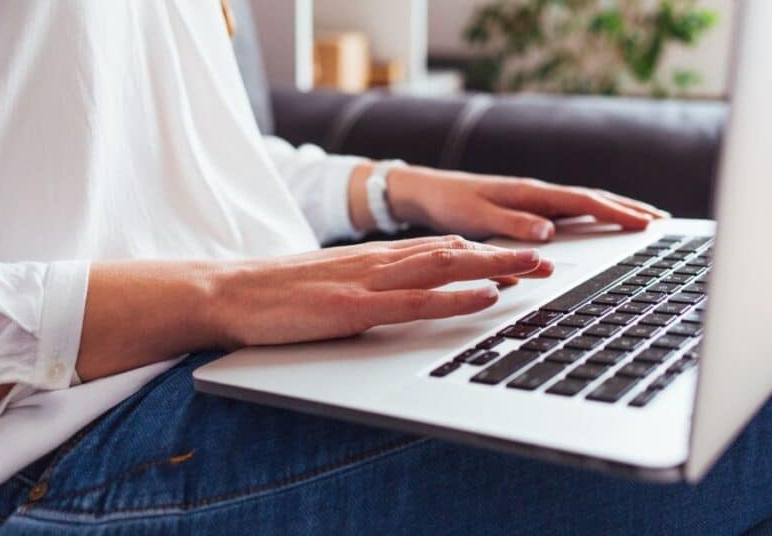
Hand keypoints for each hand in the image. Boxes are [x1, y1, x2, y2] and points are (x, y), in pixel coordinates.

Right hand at [205, 235, 552, 346]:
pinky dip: (456, 297)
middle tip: (546, 258)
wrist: (226, 292)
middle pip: (453, 251)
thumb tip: (392, 304)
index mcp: (371, 259)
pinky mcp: (353, 306)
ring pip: (444, 266)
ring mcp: (366, 282)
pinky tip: (486, 297)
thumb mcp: (329, 287)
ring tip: (535, 269)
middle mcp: (377, 262)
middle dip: (503, 255)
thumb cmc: (273, 296)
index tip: (516, 256)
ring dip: (495, 267)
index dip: (483, 252)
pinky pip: (415, 300)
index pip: (438, 249)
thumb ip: (365, 291)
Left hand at [381, 166, 668, 241]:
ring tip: (644, 221)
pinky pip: (569, 210)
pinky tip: (602, 223)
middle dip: (628, 208)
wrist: (425, 193)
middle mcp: (537, 192)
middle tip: (662, 221)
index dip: (616, 213)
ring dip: (615, 210)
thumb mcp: (477, 217)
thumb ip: (513, 225)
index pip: (583, 202)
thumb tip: (549, 233)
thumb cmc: (448, 204)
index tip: (645, 224)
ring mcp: (534, 198)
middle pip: (593, 198)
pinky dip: (593, 215)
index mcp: (530, 193)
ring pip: (584, 203)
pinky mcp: (527, 207)